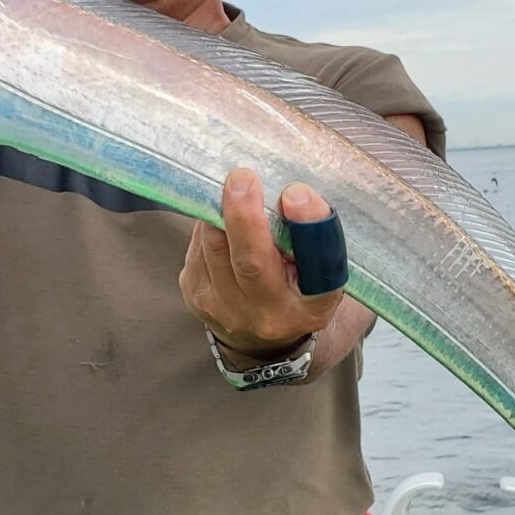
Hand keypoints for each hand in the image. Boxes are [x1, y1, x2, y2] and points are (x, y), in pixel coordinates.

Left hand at [180, 169, 345, 355]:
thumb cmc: (296, 286)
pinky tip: (222, 220)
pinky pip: (198, 248)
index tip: (296, 194)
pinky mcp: (195, 297)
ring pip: (215, 248)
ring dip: (221, 212)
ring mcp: (226, 310)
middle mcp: (270, 315)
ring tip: (235, 190)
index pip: (319, 269)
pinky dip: (209, 225)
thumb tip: (289, 193)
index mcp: (313, 306)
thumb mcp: (318, 267)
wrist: (259, 336)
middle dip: (244, 216)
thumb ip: (312, 236)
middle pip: (251, 262)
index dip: (308, 229)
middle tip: (243, 178)